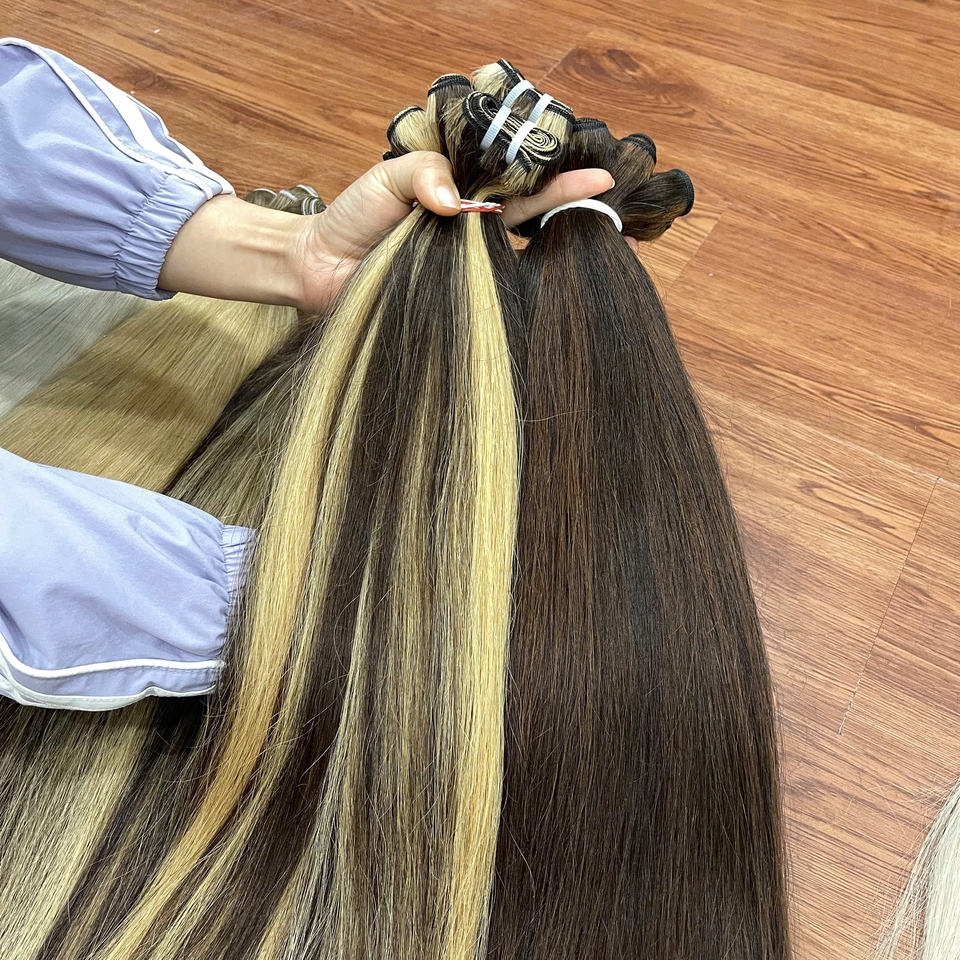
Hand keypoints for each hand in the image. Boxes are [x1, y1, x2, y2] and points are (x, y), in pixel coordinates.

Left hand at [291, 151, 617, 310]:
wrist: (320, 268)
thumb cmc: (354, 218)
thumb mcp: (388, 179)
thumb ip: (423, 174)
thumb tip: (456, 204)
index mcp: (468, 200)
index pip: (524, 188)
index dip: (563, 184)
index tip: (602, 178)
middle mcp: (478, 236)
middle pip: (539, 226)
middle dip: (581, 222)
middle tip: (622, 226)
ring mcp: (471, 272)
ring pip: (525, 265)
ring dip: (563, 261)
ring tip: (607, 258)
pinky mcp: (459, 305)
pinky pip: (495, 302)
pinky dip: (522, 301)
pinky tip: (556, 301)